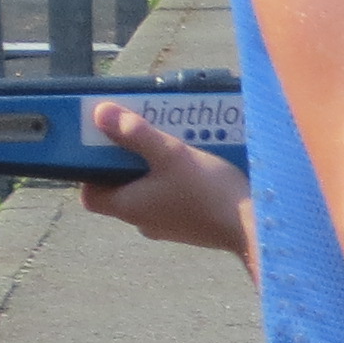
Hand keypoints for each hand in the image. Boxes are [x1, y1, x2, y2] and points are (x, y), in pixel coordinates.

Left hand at [72, 109, 254, 256]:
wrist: (253, 227)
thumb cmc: (208, 193)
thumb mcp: (170, 154)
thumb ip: (135, 133)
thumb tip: (100, 114)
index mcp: (129, 207)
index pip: (90, 195)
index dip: (90, 172)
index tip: (102, 147)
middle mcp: (143, 220)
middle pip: (121, 189)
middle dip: (128, 160)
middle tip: (141, 134)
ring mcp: (168, 226)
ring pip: (148, 192)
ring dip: (153, 168)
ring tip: (170, 142)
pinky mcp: (190, 225)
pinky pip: (171, 199)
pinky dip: (174, 181)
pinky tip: (193, 162)